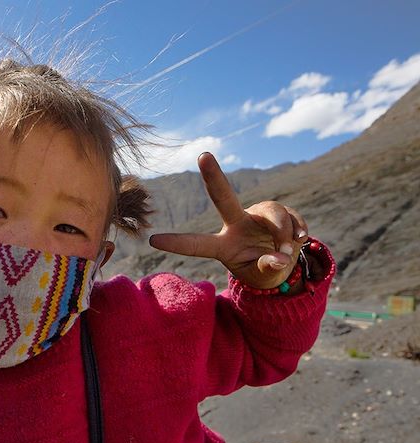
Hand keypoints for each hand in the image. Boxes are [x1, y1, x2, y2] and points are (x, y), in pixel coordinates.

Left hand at [149, 153, 308, 288]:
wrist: (283, 263)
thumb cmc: (262, 270)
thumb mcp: (262, 276)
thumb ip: (268, 268)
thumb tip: (279, 257)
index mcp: (223, 245)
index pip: (197, 245)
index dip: (177, 243)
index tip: (153, 240)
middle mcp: (236, 225)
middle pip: (223, 197)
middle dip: (214, 176)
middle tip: (203, 155)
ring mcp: (257, 215)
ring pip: (272, 213)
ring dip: (283, 233)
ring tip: (288, 251)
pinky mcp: (279, 211)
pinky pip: (291, 216)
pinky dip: (298, 230)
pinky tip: (300, 240)